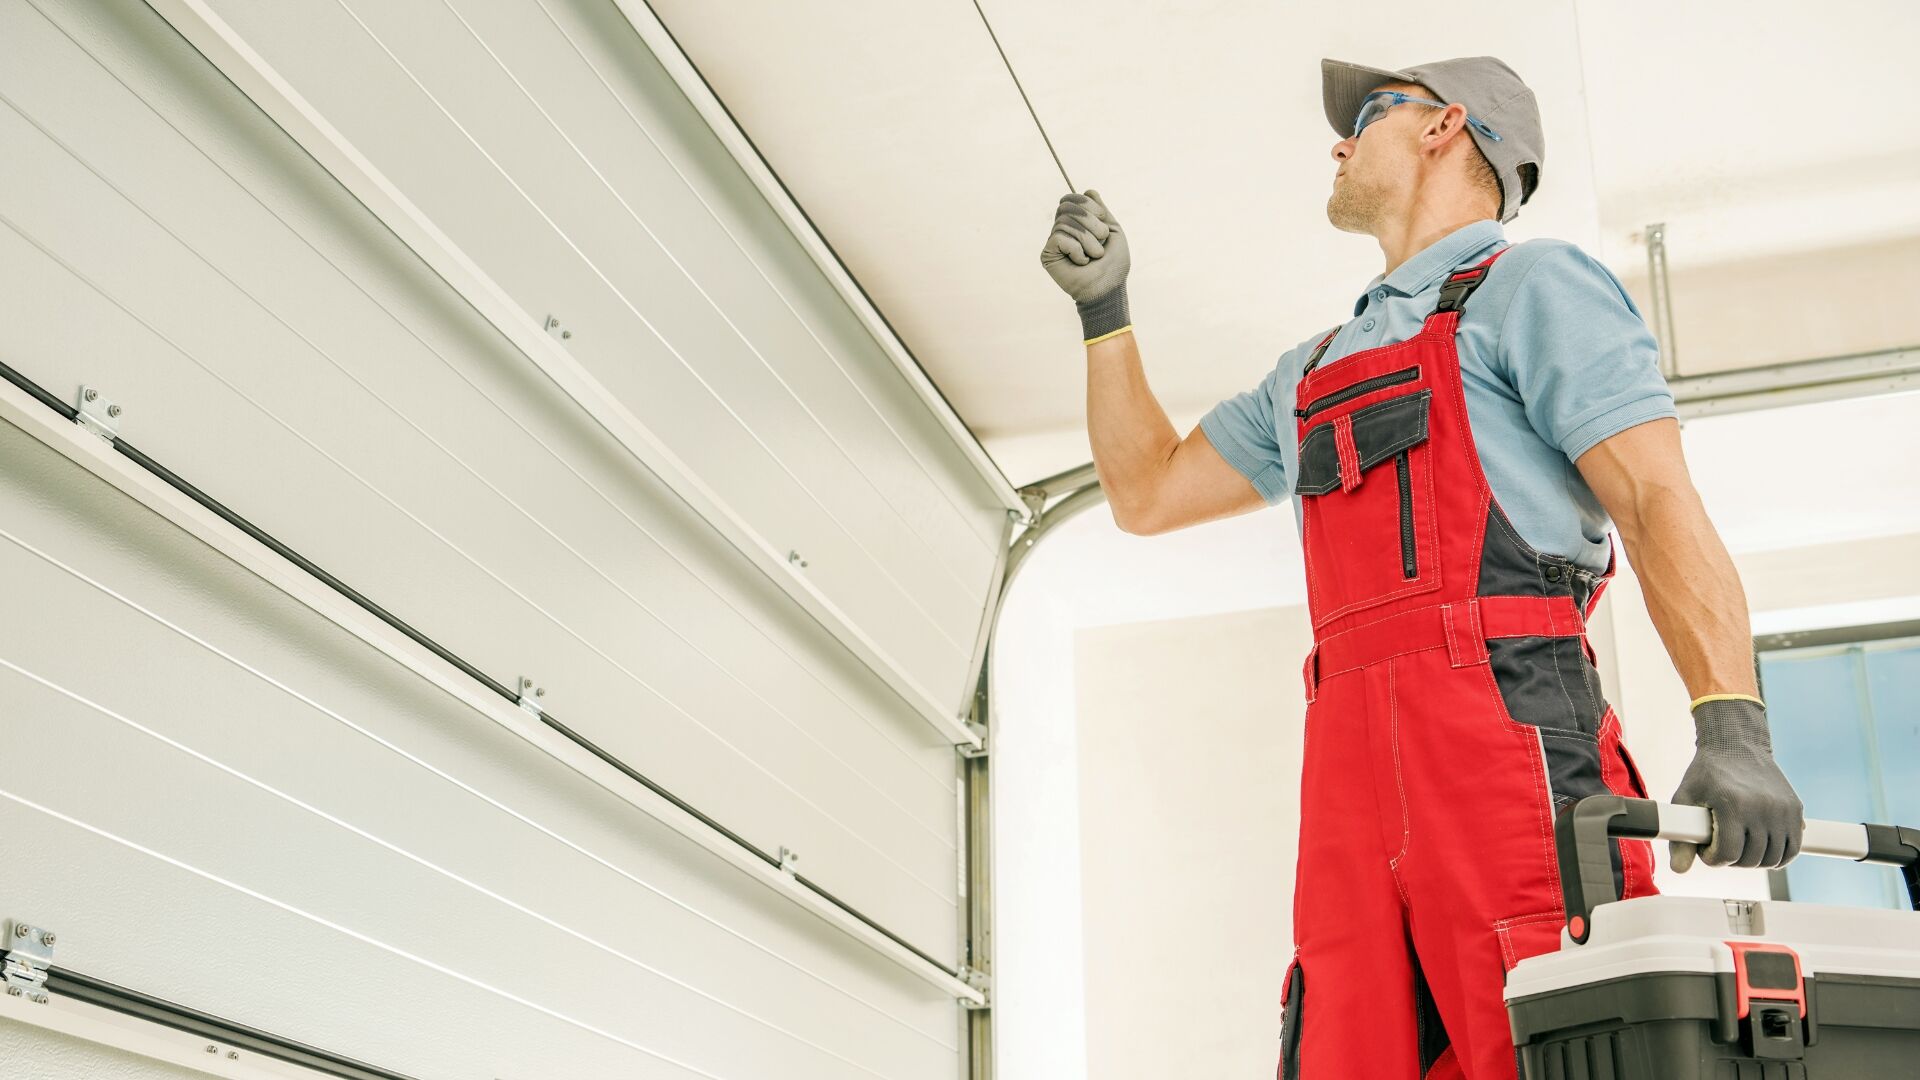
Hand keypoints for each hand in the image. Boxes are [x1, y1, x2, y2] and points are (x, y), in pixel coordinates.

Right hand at [1040, 190, 1130, 340]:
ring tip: (1094, 255)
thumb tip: (1088, 190)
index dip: (1087, 203)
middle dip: (1089, 220)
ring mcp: (1054, 242)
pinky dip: (1076, 249)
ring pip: (1065, 222)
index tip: (1103, 218)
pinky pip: (1059, 237)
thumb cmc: (1113, 264)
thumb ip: (1101, 210)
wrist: (1108, 288)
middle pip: (1066, 206)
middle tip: (1101, 239)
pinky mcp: (1048, 254)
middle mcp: (1062, 230)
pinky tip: (1081, 262)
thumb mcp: (1112, 231)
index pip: (1071, 199)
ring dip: (1087, 239)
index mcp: (1077, 224)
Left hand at [1668, 697, 1804, 871]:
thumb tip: (1678, 870)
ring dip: (1754, 860)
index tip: (1707, 849)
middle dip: (1732, 859)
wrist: (1736, 745)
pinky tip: (1761, 850)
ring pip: (1773, 858)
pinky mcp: (1795, 810)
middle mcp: (1762, 808)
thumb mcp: (1685, 799)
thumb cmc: (1706, 773)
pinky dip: (1779, 857)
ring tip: (1739, 846)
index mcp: (1733, 805)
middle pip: (1751, 859)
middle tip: (1721, 845)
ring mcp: (1782, 810)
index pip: (1728, 854)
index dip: (1713, 858)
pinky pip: (1793, 849)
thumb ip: (1679, 837)